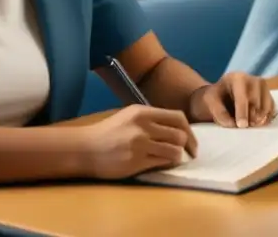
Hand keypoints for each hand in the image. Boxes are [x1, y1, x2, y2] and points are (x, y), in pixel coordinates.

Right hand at [80, 104, 194, 178]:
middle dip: (186, 146)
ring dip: (177, 157)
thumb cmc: (108, 132)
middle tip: (186, 153)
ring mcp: (140, 144)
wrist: (85, 148)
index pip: (178, 117)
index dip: (189, 130)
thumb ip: (151, 119)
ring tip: (171, 158)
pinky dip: (166, 164)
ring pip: (174, 151)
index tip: (191, 141)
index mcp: (143, 112)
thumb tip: (178, 129)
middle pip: (180, 135)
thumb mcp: (130, 117)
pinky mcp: (136, 162)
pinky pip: (162, 163)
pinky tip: (161, 164)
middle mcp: (143, 126)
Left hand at [188, 72, 275, 127]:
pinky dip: (266, 118)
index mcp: (236, 78)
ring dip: (259, 118)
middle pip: (256, 101)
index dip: (242, 112)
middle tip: (244, 127)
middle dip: (251, 116)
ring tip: (250, 125)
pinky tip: (257, 123)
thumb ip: (219, 112)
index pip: (242, 95)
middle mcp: (252, 79)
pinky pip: (272, 109)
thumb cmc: (216, 98)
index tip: (241, 126)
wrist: (222, 96)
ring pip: (267, 105)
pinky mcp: (269, 96)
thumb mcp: (210, 102)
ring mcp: (263, 87)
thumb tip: (233, 124)